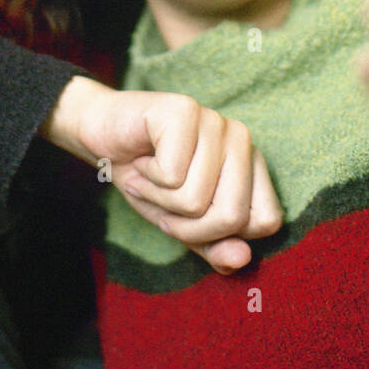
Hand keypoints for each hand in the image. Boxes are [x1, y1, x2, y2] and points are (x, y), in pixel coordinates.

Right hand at [41, 79, 282, 274]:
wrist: (102, 137)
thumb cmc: (147, 180)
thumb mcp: (181, 224)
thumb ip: (214, 245)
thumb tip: (242, 258)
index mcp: (252, 164)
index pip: (265, 222)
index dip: (220, 234)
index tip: (188, 215)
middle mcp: (242, 139)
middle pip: (233, 216)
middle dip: (185, 224)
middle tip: (162, 197)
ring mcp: (216, 121)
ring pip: (197, 200)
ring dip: (158, 199)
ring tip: (148, 175)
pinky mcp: (184, 111)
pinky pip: (172, 176)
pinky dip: (146, 178)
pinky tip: (142, 159)